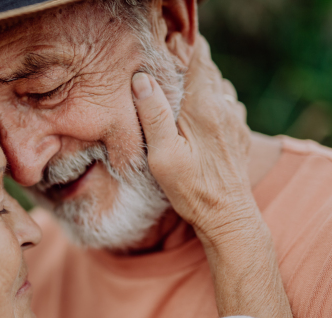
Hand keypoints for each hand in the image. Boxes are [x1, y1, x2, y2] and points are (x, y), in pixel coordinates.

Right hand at [132, 35, 299, 317]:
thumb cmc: (190, 188)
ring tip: (176, 87)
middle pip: (207, 69)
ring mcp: (234, 118)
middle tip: (162, 65)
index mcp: (203, 108)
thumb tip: (142, 79)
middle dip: (186, 62)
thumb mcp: (163, 156)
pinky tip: (196, 111)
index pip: (198, 59)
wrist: (227, 215)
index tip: (166, 40)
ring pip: (217, 84)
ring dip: (198, 80)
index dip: (184, 44)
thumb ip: (154, 115)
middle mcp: (224, 106)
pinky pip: (225, 101)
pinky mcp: (238, 131)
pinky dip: (209, 96)